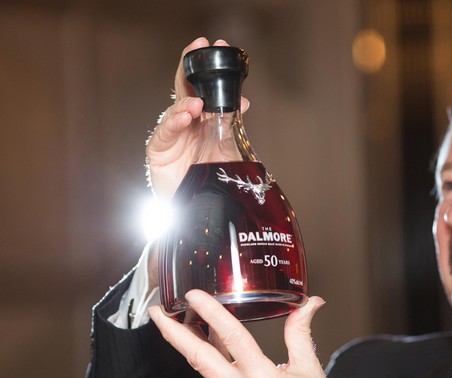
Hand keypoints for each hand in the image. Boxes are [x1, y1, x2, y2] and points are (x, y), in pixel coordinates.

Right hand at [145, 37, 249, 200]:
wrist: (197, 208)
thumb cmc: (210, 179)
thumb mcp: (226, 148)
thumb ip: (230, 124)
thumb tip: (243, 101)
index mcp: (202, 119)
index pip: (203, 86)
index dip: (207, 66)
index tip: (216, 45)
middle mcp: (185, 123)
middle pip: (184, 88)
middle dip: (190, 67)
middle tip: (199, 48)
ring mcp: (171, 135)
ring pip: (175, 109)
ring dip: (186, 102)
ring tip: (197, 103)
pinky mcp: (159, 150)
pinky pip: (166, 133)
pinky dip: (175, 123)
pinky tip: (186, 117)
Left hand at [147, 291, 361, 377]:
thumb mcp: (312, 370)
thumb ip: (301, 334)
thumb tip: (308, 305)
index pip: (231, 338)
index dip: (210, 313)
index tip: (195, 296)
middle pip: (197, 357)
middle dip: (172, 332)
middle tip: (156, 310)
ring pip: (203, 369)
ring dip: (190, 344)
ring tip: (182, 321)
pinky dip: (209, 361)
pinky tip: (212, 348)